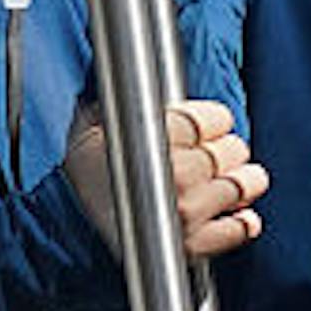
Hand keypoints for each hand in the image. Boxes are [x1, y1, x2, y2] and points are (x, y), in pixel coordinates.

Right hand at [66, 97, 267, 260]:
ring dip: (242, 180)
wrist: (65, 224)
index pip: (218, 118)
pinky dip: (245, 220)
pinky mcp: (194, 245)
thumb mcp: (100, 122)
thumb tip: (148, 65)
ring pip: (244, 183)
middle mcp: (177, 174)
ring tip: (228, 179)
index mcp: (157, 137)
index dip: (215, 120)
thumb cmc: (86, 172)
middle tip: (211, 155)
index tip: (205, 127)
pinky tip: (235, 211)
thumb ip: (138, 98)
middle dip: (226, 149)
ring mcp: (188, 211)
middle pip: (234, 149)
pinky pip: (241, 228)